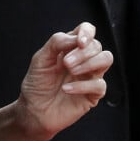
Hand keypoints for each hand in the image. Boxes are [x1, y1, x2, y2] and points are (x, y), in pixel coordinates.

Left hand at [16, 21, 112, 140]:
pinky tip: (67, 89)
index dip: (87, 32)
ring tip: (70, 70)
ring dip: (89, 63)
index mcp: (71, 47)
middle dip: (82, 52)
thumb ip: (56, 43)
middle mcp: (83, 60)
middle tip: (66, 63)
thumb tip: (75, 38)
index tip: (79, 42)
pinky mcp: (92, 95)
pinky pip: (100, 85)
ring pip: (106, 59)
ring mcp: (89, 76)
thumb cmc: (37, 83)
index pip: (87, 30)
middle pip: (97, 45)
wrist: (33, 110)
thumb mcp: (41, 58)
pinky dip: (83, 85)